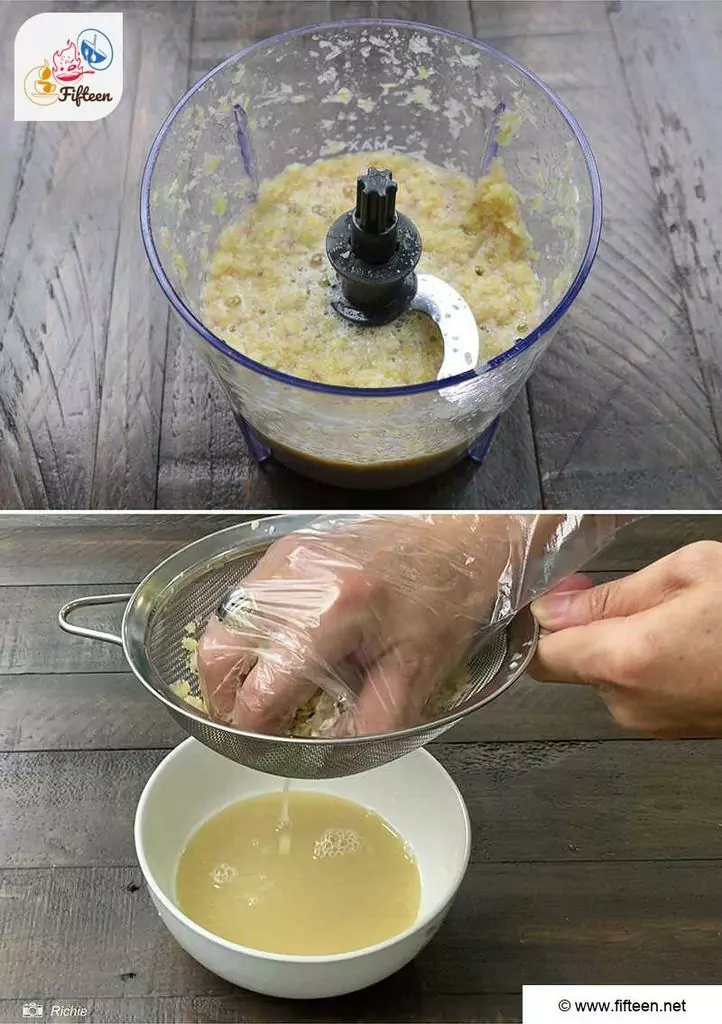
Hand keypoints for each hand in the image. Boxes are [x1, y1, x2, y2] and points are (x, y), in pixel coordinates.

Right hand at [198, 515, 517, 735]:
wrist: (459, 536)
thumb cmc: (445, 598)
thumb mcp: (418, 671)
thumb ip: (372, 722)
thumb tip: (328, 754)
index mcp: (331, 614)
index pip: (262, 688)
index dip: (253, 728)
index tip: (261, 745)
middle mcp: (296, 579)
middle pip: (219, 647)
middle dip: (222, 693)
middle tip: (246, 718)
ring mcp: (287, 557)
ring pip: (225, 617)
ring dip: (233, 658)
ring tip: (262, 684)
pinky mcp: (289, 545)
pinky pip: (246, 594)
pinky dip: (249, 627)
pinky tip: (281, 644)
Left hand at [529, 542, 721, 737]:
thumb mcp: (688, 573)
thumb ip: (612, 593)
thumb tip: (554, 608)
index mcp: (623, 660)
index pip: (538, 655)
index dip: (541, 622)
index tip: (560, 595)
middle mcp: (629, 703)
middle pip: (574, 662)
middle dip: (591, 625)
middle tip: (635, 595)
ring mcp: (653, 722)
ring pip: (607, 674)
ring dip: (625, 643)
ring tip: (675, 618)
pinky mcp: (674, 729)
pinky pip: (637, 690)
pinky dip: (648, 664)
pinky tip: (685, 641)